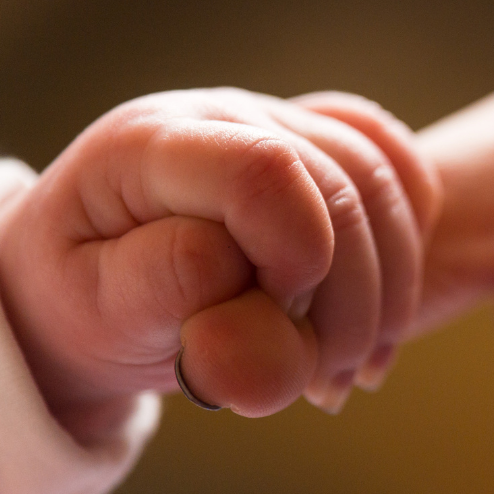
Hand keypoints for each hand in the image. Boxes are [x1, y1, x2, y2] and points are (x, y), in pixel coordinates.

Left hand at [0, 88, 439, 441]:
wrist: (87, 284)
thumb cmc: (89, 304)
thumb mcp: (102, 322)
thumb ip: (174, 313)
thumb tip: (264, 322)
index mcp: (152, 144)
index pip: (264, 172)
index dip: (297, 256)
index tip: (272, 320)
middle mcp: (223, 113)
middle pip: (342, 181)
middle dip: (351, 298)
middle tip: (320, 379)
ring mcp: (276, 119)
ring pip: (382, 179)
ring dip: (388, 289)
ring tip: (346, 366)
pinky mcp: (316, 141)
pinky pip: (398, 170)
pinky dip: (407, 248)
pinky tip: (381, 311)